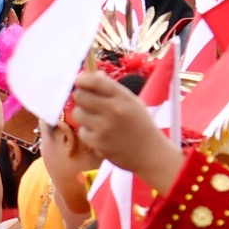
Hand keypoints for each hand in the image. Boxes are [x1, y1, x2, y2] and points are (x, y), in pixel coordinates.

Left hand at [70, 71, 183, 193]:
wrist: (151, 154)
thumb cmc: (140, 125)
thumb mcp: (132, 102)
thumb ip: (111, 88)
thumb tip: (91, 74)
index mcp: (123, 97)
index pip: (95, 81)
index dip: (82, 79)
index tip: (79, 81)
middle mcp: (113, 110)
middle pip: (80, 96)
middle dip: (81, 97)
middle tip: (86, 102)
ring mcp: (104, 128)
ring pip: (77, 113)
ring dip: (83, 115)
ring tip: (95, 120)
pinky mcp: (98, 143)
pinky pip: (82, 131)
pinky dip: (88, 133)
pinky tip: (100, 135)